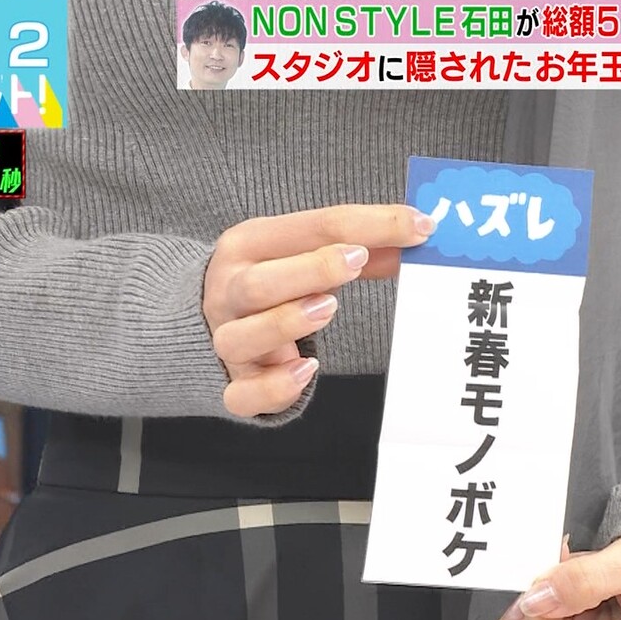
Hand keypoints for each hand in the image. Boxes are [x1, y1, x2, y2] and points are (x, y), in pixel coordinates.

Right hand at [203, 204, 434, 417]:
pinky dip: (274, 386)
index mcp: (250, 245)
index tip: (418, 227)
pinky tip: (306, 371)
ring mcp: (228, 339)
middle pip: (259, 283)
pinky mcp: (235, 383)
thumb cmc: (272, 280)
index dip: (368, 225)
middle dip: (310, 270)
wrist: (203, 318)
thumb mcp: (306, 252)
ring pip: (242, 337)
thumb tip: (416, 236)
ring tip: (328, 308)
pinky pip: (243, 394)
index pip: (309, 228)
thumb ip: (359, 247)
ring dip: (285, 323)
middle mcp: (229, 291)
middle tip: (356, 262)